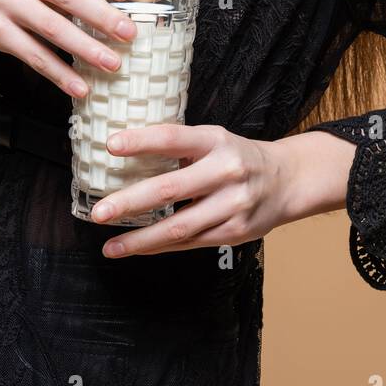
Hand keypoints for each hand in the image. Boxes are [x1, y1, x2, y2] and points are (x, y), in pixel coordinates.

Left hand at [88, 123, 292, 256]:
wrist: (286, 181)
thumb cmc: (238, 157)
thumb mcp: (214, 140)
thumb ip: (181, 148)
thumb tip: (127, 154)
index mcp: (215, 141)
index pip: (172, 137)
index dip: (141, 141)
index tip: (111, 145)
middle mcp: (225, 171)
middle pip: (170, 188)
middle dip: (130, 202)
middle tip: (100, 212)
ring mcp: (232, 204)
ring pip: (179, 226)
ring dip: (140, 239)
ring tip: (111, 246)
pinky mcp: (235, 232)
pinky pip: (191, 243)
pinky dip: (160, 247)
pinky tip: (139, 248)